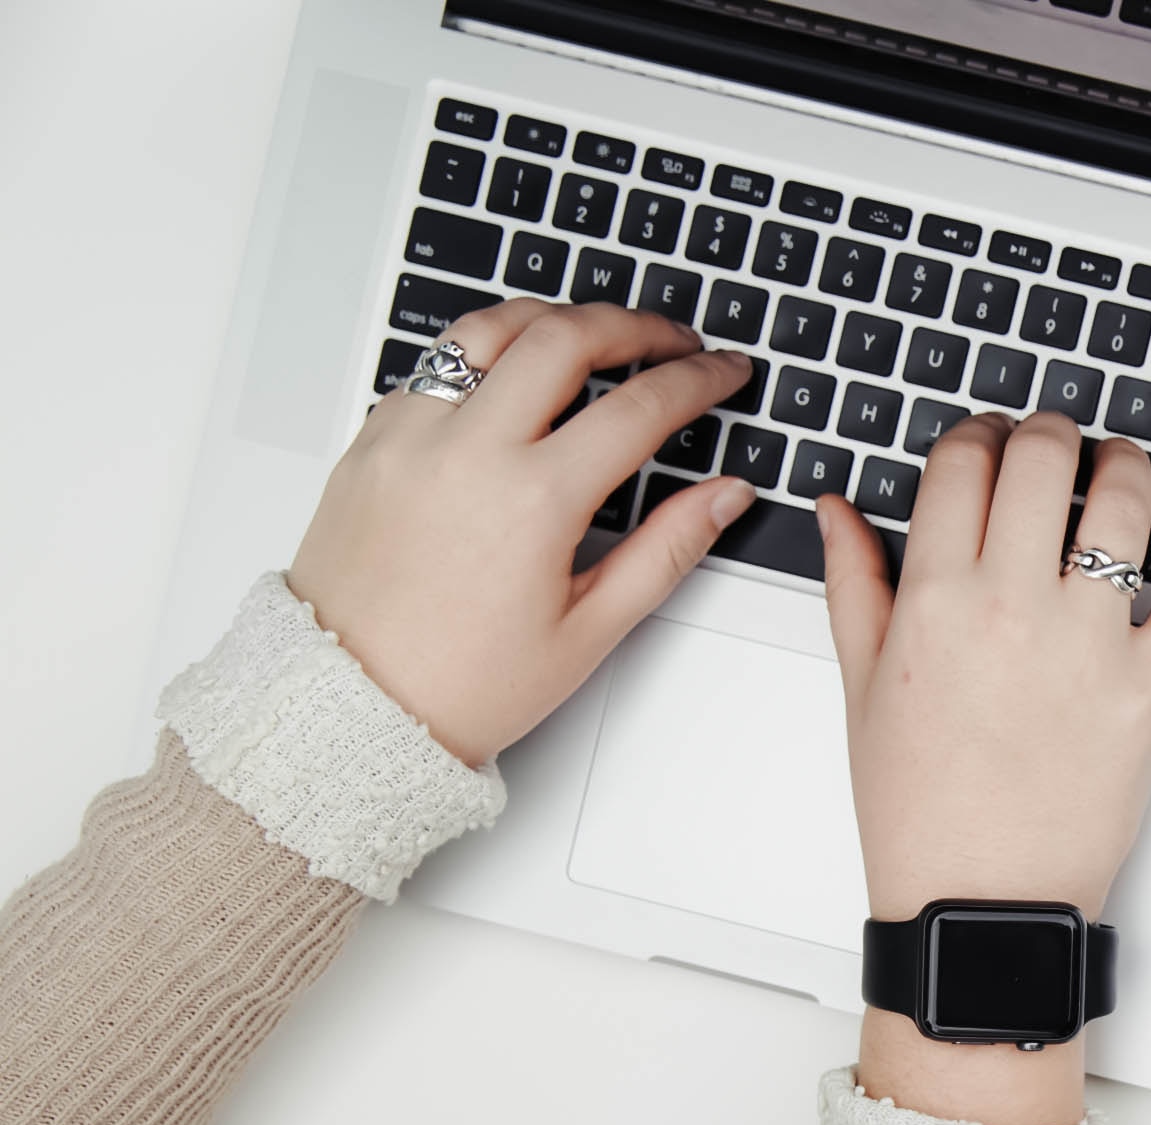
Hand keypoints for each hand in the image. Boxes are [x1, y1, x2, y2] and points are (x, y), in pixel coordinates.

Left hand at [287, 300, 756, 763]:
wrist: (351, 704)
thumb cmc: (463, 683)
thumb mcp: (589, 630)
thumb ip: (667, 549)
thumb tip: (724, 497)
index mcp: (532, 501)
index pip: (639, 407)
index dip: (697, 379)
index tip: (723, 372)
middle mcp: (466, 450)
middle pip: (565, 337)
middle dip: (634, 326)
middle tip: (673, 339)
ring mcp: (410, 436)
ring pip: (490, 328)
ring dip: (554, 319)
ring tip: (594, 334)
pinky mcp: (372, 439)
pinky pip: (436, 366)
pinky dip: (486, 355)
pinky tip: (514, 379)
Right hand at [822, 411, 1150, 1124]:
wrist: (982, 902)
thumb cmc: (920, 810)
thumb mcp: (862, 690)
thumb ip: (854, 584)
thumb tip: (839, 509)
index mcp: (935, 600)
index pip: (963, 463)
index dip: (978, 434)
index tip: (989, 442)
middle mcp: (1014, 608)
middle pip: (1043, 459)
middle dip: (1049, 431)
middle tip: (1055, 442)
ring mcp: (1091, 645)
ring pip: (1123, 504)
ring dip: (1125, 464)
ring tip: (1119, 467)